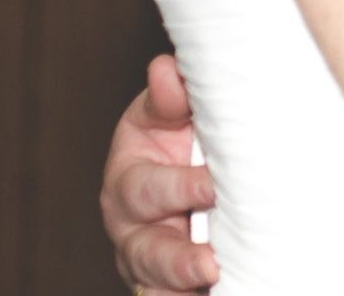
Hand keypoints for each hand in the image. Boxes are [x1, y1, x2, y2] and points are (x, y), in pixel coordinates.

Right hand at [101, 54, 218, 289]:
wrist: (199, 168)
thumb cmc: (184, 134)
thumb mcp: (174, 112)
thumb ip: (174, 96)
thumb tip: (166, 69)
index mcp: (130, 178)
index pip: (146, 189)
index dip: (178, 190)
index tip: (214, 188)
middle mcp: (132, 226)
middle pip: (145, 249)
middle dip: (176, 257)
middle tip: (209, 261)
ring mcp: (147, 261)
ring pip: (154, 284)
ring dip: (180, 287)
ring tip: (210, 282)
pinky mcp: (166, 285)